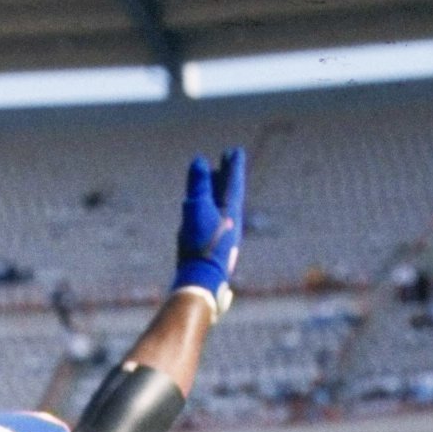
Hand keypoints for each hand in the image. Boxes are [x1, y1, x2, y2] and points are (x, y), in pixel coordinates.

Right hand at [172, 148, 245, 312]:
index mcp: (231, 212)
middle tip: (226, 160)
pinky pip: (210, 219)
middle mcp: (230, 222)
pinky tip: (198, 210)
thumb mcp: (197, 209)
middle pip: (228, 193)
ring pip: (219, 206)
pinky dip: (206, 208)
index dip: (234, 166)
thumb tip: (200, 161)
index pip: (234, 183)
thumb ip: (199, 185)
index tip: (235, 151)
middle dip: (226, 176)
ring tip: (211, 179)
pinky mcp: (211, 246)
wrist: (201, 280)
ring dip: (215, 191)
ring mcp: (222, 235)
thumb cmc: (201, 243)